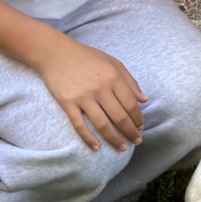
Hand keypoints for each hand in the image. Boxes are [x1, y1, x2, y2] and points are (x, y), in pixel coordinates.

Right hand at [38, 36, 147, 151]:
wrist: (56, 53)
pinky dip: (89, 138)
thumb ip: (130, 81)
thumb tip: (144, 100)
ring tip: (122, 147)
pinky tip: (96, 147)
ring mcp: (83, 97)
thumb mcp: (113, 63)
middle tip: (136, 141)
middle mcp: (100, 88)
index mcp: (113, 77)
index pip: (131, 104)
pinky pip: (80, 125)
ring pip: (103, 125)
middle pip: (120, 117)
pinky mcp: (68, 103)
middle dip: (130, 132)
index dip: (138, 119)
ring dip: (114, 139)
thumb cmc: (87, 58)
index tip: (141, 128)